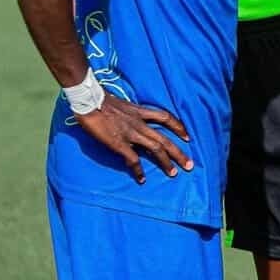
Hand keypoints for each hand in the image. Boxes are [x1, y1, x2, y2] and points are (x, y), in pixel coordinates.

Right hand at [76, 95, 192, 183]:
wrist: (89, 100)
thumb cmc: (102, 100)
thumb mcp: (124, 104)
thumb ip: (132, 113)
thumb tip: (134, 120)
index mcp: (141, 112)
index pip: (166, 118)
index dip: (179, 127)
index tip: (187, 137)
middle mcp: (140, 123)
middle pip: (165, 139)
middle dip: (178, 153)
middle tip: (189, 165)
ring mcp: (131, 133)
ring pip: (155, 149)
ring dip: (166, 162)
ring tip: (173, 174)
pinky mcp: (119, 143)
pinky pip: (133, 159)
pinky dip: (138, 170)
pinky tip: (142, 179)